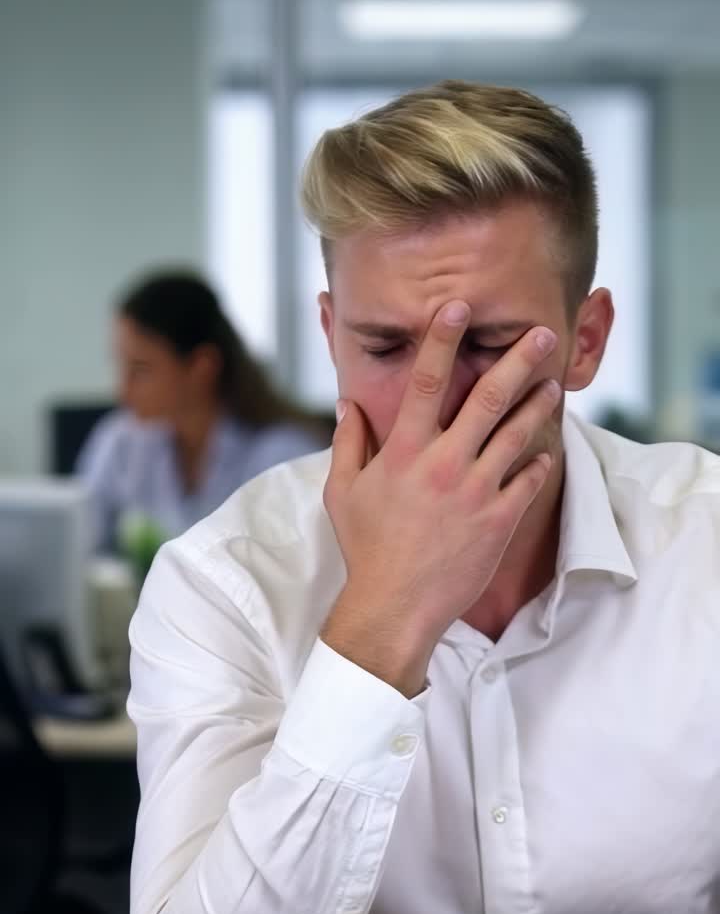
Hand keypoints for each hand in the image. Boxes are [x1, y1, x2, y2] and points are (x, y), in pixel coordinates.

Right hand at [322, 302, 560, 695]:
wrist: (395, 606)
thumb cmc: (366, 549)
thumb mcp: (342, 492)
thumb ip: (349, 443)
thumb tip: (347, 404)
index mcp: (404, 451)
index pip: (428, 381)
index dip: (443, 339)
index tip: (457, 306)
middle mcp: (444, 463)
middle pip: (489, 397)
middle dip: (518, 360)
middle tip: (541, 334)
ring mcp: (477, 491)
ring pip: (517, 434)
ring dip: (538, 405)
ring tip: (552, 384)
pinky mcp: (499, 520)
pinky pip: (529, 480)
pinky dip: (538, 463)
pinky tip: (545, 452)